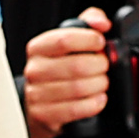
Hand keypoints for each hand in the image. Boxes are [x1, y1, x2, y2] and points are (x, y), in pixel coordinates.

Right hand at [18, 9, 113, 137]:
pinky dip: (94, 104)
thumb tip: (102, 23)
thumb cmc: (58, 69)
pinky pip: (76, 109)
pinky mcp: (43, 114)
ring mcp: (36, 94)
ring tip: (101, 83)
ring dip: (99, 85)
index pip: (64, 39)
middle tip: (104, 67)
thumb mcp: (69, 42)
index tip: (101, 43)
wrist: (39, 103)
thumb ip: (88, 23)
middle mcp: (34, 69)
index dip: (90, 40)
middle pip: (77, 65)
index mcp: (38, 48)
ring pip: (78, 88)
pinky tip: (98, 98)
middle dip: (99, 66)